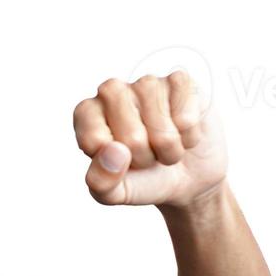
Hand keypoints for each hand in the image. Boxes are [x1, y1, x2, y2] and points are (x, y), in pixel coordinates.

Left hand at [73, 71, 227, 209]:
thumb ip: (100, 181)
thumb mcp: (113, 193)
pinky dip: (190, 137)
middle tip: (147, 155)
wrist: (186, 177)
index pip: (94, 141)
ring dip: (170, 150)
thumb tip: (113, 150)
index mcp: (86, 114)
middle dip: (145, 158)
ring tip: (165, 146)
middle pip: (131, 137)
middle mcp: (112, 91)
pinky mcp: (180, 81)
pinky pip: (187, 119)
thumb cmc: (142, 179)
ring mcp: (146, 82)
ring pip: (162, 130)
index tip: (119, 161)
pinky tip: (184, 132)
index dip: (113, 163)